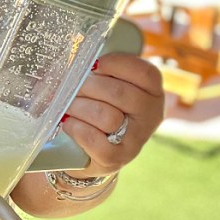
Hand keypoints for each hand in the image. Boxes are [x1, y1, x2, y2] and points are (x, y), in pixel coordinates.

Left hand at [59, 53, 164, 178]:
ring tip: (67, 106)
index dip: (116, 64)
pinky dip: (76, 128)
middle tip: (72, 87)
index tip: (94, 65)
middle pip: (119, 93)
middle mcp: (151, 115)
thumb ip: (100, 71)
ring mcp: (136, 139)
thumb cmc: (97, 108)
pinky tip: (69, 124)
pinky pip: (94, 139)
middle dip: (88, 86)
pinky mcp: (117, 158)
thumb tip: (76, 61)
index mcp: (152, 92)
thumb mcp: (106, 88)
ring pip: (106, 116)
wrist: (89, 150)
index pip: (144, 73)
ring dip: (78, 107)